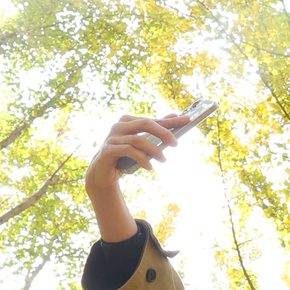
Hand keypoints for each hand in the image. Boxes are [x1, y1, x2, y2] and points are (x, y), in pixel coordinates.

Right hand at [84, 112, 184, 242]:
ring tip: (164, 160)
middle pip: (145, 123)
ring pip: (138, 140)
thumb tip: (174, 116)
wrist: (101, 173)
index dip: (169, 121)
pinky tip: (149, 167)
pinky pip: (128, 151)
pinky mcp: (107, 150)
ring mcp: (111, 137)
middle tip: (175, 143)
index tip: (187, 120)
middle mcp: (118, 126)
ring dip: (154, 150)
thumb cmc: (123, 156)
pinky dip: (141, 159)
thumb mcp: (141, 143)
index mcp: (127, 121)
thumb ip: (154, 130)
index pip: (152, 119)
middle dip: (163, 132)